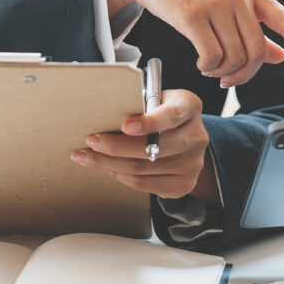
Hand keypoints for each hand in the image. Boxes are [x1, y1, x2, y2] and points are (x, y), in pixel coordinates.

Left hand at [70, 89, 219, 200]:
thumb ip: (137, 104)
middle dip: (116, 146)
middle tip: (90, 141)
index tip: (125, 125)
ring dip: (109, 163)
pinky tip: (106, 167)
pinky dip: (120, 175)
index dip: (148, 122)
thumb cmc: (159, 112)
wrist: (183, 136)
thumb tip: (100, 114)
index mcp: (189, 106)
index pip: (172, 115)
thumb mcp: (154, 99)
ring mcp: (193, 164)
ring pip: (143, 168)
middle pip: (152, 148)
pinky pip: (145, 184)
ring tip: (87, 156)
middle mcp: (197, 136)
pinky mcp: (184, 185)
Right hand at [105, 0, 283, 86]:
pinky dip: (207, 68)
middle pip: (257, 51)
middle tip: (228, 80)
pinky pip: (211, 56)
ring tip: (209, 68)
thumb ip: (253, 27)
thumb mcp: (225, 1)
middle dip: (244, 74)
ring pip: (234, 57)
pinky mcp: (192, 14)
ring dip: (222, 72)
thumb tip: (281, 56)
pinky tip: (200, 63)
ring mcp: (216, 3)